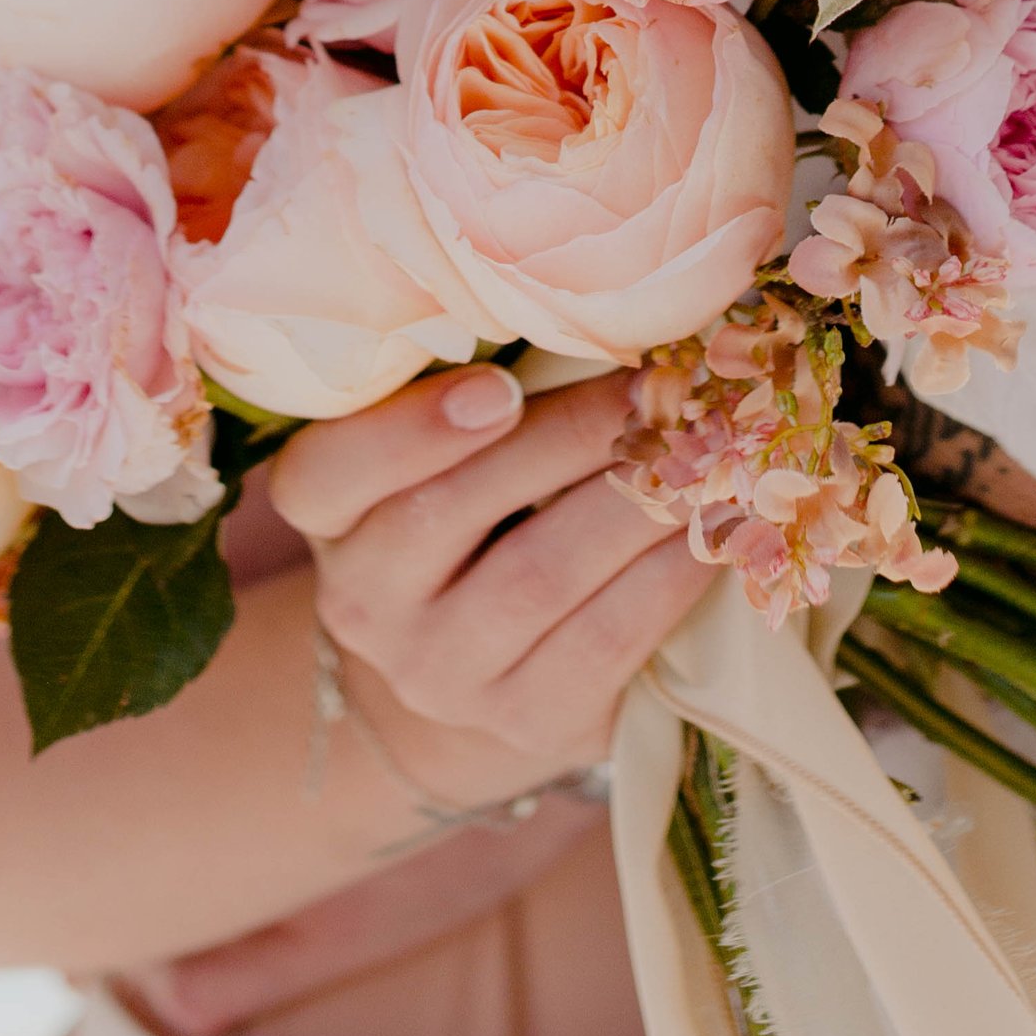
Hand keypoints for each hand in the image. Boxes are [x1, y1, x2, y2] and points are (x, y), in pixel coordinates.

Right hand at [268, 364, 713, 817]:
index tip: (498, 386)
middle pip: (450, 514)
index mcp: (327, 515)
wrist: (479, 666)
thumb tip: (592, 316)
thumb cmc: (468, 512)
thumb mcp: (437, 453)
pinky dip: (667, 572)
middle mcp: (365, 602)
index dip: (409, 430)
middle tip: (653, 387)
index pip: (329, 472)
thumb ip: (477, 393)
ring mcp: (441, 673)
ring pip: (538, 577)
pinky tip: (708, 525)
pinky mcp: (528, 720)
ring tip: (697, 448)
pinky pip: (606, 638)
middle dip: (564, 439)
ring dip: (630, 502)